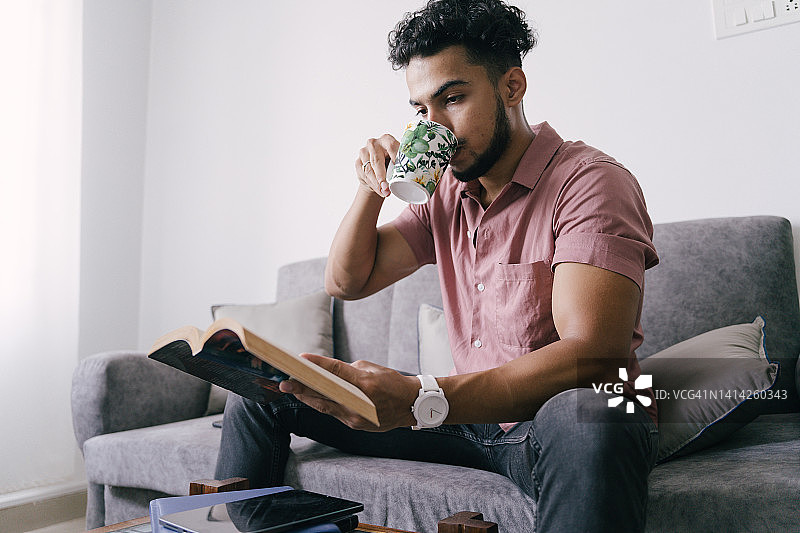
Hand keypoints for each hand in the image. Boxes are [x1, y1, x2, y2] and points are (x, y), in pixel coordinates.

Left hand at [278, 354, 417, 431]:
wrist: (411, 406)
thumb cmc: (392, 382)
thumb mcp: (372, 368)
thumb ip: (348, 370)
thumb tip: (329, 372)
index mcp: (366, 383)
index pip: (336, 372)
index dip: (317, 365)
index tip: (300, 359)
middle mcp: (360, 402)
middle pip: (325, 394)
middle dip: (303, 388)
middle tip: (285, 382)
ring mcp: (356, 417)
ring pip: (326, 406)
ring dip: (309, 397)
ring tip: (293, 389)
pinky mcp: (355, 425)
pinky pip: (334, 413)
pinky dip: (322, 404)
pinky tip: (311, 398)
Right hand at [355, 134, 399, 197]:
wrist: (379, 171)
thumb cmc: (392, 165)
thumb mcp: (399, 161)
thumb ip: (403, 163)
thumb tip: (409, 174)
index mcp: (387, 139)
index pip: (391, 146)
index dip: (395, 158)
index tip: (400, 171)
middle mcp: (373, 143)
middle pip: (377, 160)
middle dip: (382, 176)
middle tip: (387, 188)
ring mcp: (363, 152)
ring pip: (369, 170)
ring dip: (377, 184)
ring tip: (385, 193)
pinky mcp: (358, 162)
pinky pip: (364, 175)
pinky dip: (373, 185)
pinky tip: (380, 191)